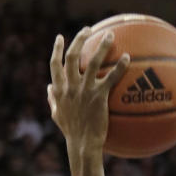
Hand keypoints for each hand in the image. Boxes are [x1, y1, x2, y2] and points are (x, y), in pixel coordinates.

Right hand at [48, 29, 130, 153]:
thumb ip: (52, 100)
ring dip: (101, 46)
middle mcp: (70, 87)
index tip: (60, 37)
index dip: (57, 49)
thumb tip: (48, 88)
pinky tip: (127, 57)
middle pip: (72, 56)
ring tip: (110, 35)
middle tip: (88, 30)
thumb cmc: (72, 133)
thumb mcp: (57, 115)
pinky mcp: (98, 97)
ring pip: (92, 62)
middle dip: (79, 40)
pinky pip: (110, 78)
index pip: (55, 65)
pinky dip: (119, 66)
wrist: (83, 145)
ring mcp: (84, 91)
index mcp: (60, 90)